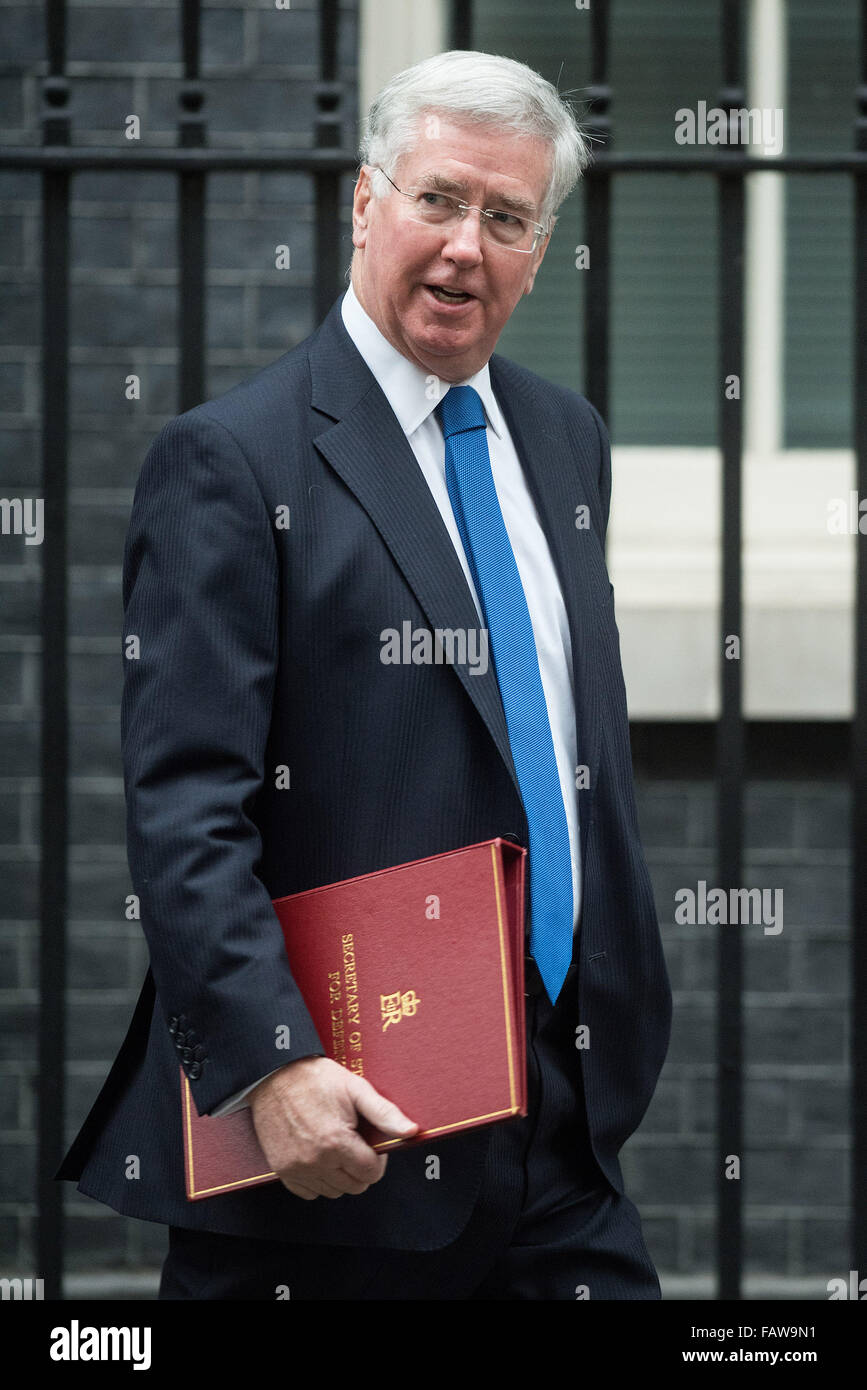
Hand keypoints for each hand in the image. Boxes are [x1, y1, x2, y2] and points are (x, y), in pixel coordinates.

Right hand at [247, 1056, 418, 1199]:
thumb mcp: (355, 1088)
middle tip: (355, 1143)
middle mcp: (315, 1161)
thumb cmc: (316, 1078)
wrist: (275, 1073)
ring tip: (337, 1148)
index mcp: (336, 1142)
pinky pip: (308, 1192)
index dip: (378, 1159)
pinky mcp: (281, 1169)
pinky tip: (320, 1158)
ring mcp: (296, 1168)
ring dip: (340, 1176)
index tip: (371, 1144)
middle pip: (355, 1185)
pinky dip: (318, 1181)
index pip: (371, 1173)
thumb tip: (411, 1131)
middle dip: (361, 1168)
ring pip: (333, 1191)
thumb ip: (385, 1113)